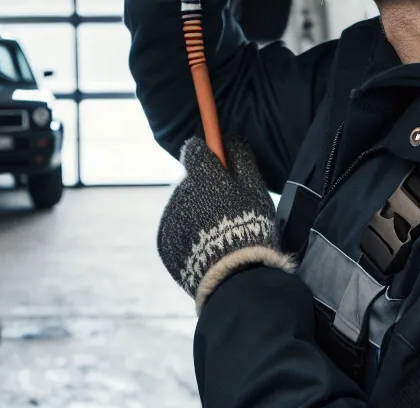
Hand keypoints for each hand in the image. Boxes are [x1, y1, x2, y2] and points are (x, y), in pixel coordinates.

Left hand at [158, 136, 289, 309]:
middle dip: (206, 189)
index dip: (208, 155)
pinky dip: (187, 234)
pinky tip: (207, 248)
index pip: (194, 149)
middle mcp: (180, 194)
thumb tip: (229, 138)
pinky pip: (176, 229)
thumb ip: (241, 159)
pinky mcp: (163, 242)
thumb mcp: (256, 192)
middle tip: (228, 212)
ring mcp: (169, 219)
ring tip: (219, 236)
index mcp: (202, 177)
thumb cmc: (250, 231)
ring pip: (183, 205)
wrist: (234, 281)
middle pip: (191, 180)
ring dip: (197, 213)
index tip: (219, 165)